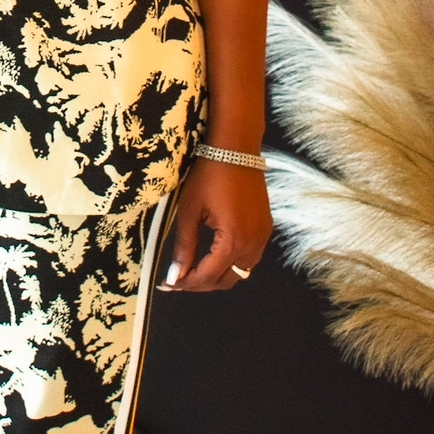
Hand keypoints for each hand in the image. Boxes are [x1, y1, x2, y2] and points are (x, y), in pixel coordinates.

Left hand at [158, 158, 271, 291]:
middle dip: (201, 283)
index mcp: (233, 240)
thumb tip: (175, 276)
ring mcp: (262, 236)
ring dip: (218, 275)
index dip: (187, 283)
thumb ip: (185, 247)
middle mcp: (253, 244)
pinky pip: (249, 257)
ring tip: (193, 269)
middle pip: (227, 280)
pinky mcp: (265, 228)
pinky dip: (232, 263)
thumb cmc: (209, 175)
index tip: (169, 284)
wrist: (236, 149)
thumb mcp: (190, 211)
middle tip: (178, 279)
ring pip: (240, 271)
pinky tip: (214, 256)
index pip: (208, 276)